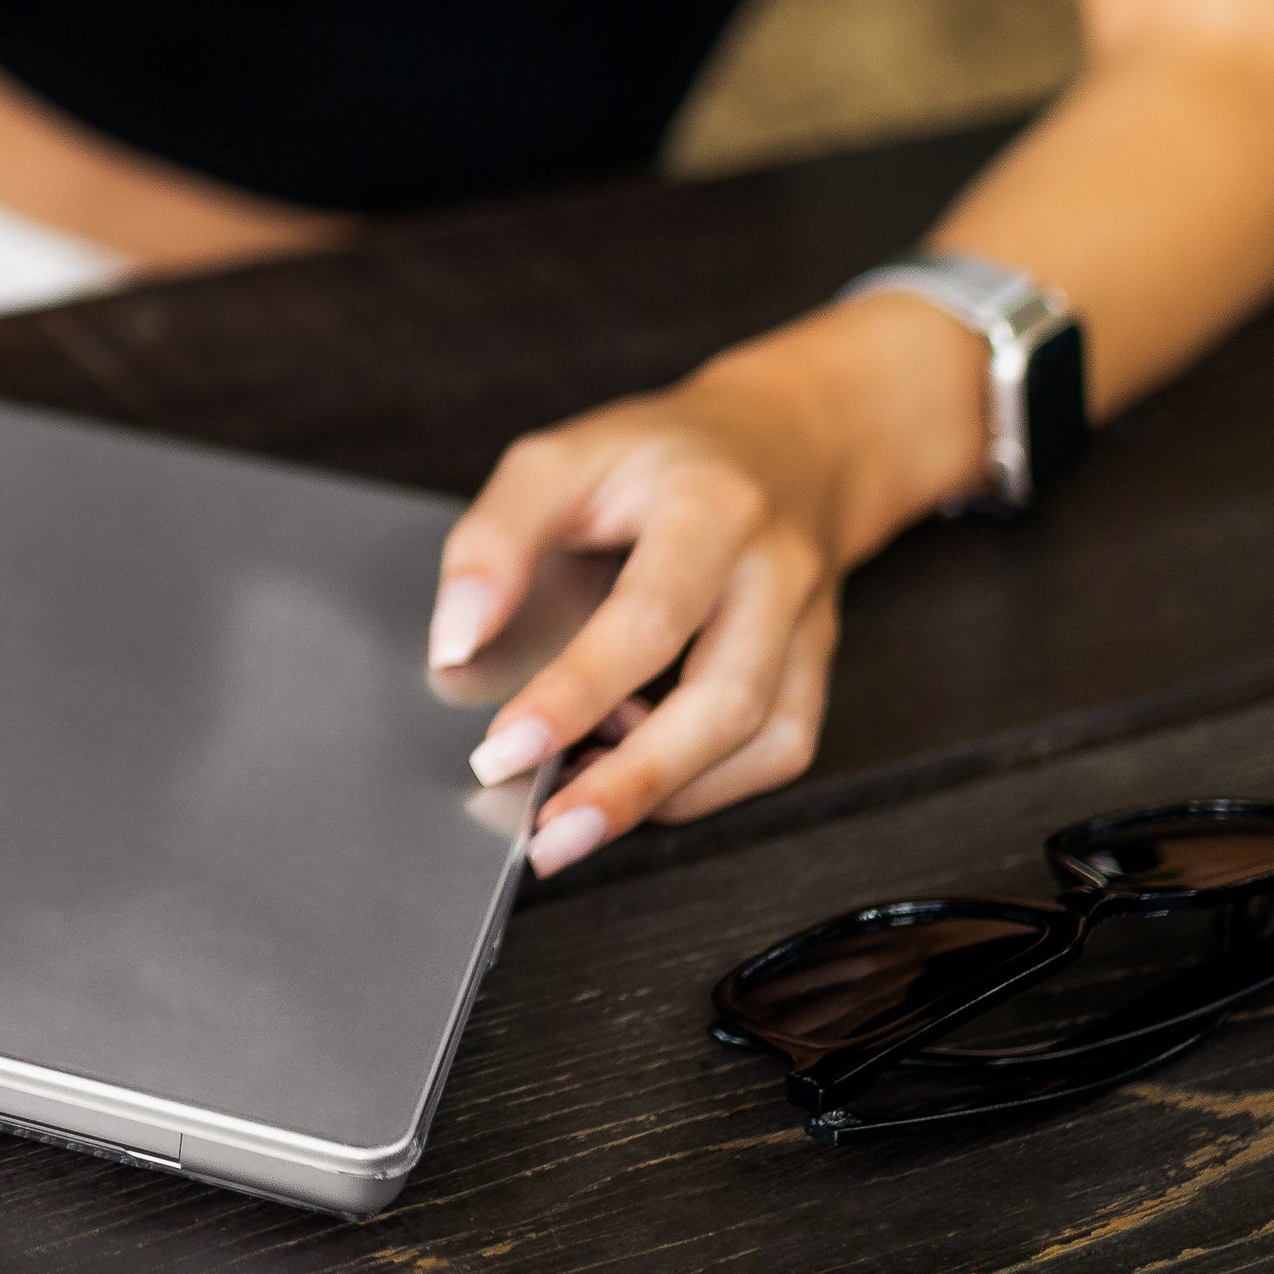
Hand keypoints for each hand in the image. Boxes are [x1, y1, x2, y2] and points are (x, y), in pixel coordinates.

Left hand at [425, 309, 972, 873]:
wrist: (788, 440)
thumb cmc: (655, 457)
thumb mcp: (560, 460)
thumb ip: (496, 542)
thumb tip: (455, 647)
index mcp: (709, 506)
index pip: (647, 618)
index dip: (572, 693)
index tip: (501, 751)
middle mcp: (775, 567)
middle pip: (724, 696)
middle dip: (631, 779)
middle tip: (546, 833)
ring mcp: (808, 621)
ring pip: (764, 737)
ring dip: (667, 792)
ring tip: (577, 816)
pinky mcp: (818, 664)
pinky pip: (781, 748)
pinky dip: (710, 785)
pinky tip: (643, 781)